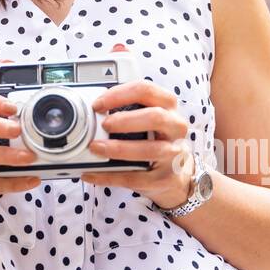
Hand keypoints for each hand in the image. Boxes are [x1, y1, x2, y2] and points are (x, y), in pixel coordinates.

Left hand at [81, 79, 194, 209]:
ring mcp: (173, 154)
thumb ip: (126, 109)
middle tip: (104, 125)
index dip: (119, 94)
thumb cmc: (156, 137)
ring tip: (96, 148)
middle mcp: (175, 127)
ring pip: (150, 150)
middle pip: (155, 117)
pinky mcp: (164, 178)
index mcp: (167, 106)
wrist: (178, 172)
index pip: (146, 90)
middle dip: (126, 120)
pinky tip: (91, 172)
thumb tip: (91, 110)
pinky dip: (109, 175)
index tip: (98, 104)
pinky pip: (135, 177)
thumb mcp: (148, 117)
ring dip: (119, 149)